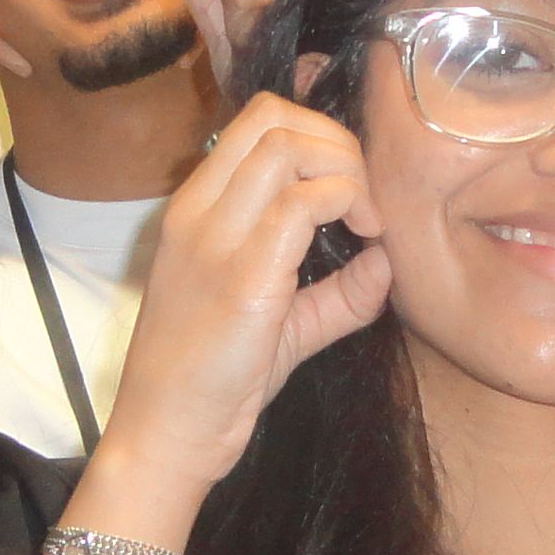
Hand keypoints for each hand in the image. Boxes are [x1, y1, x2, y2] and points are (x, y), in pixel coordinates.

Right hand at [95, 93, 393, 492]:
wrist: (165, 436)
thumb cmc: (213, 383)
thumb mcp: (282, 326)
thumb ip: (338, 294)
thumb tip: (390, 261)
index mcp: (195, 210)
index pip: (256, 121)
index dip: (318, 135)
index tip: (349, 190)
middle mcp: (197, 212)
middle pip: (273, 118)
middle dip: (339, 143)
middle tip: (365, 201)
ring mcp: (215, 240)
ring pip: (287, 147)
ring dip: (346, 171)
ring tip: (367, 221)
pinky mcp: (241, 278)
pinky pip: (302, 205)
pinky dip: (348, 206)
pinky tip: (367, 242)